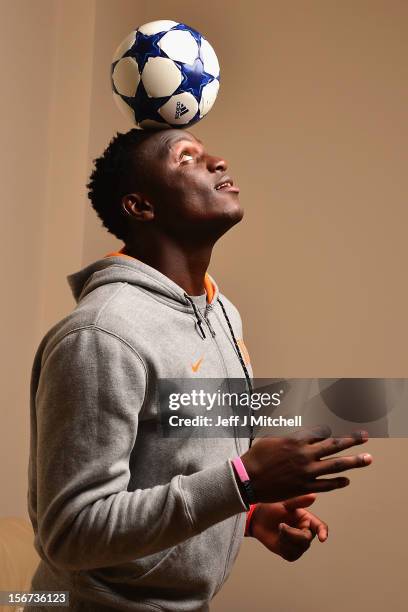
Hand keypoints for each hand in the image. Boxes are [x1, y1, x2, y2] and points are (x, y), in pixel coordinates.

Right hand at [240, 426, 372, 502]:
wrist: (248, 479)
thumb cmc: (257, 456)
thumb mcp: (272, 438)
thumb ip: (288, 435)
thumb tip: (297, 431)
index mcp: (296, 440)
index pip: (321, 432)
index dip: (334, 428)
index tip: (345, 425)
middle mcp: (305, 454)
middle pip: (334, 445)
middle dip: (352, 440)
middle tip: (366, 436)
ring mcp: (306, 472)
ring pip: (335, 465)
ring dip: (354, 461)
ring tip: (367, 458)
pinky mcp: (303, 487)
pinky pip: (326, 485)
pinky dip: (338, 482)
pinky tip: (347, 480)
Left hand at [250, 494, 327, 561]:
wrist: (257, 519)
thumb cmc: (271, 508)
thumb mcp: (284, 503)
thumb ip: (298, 501)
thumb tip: (313, 496)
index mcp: (307, 519)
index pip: (320, 526)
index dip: (323, 532)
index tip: (322, 538)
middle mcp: (306, 532)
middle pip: (306, 539)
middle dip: (292, 534)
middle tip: (280, 525)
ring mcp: (299, 544)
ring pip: (298, 548)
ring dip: (285, 539)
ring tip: (278, 529)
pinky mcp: (290, 553)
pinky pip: (291, 555)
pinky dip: (283, 547)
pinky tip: (277, 539)